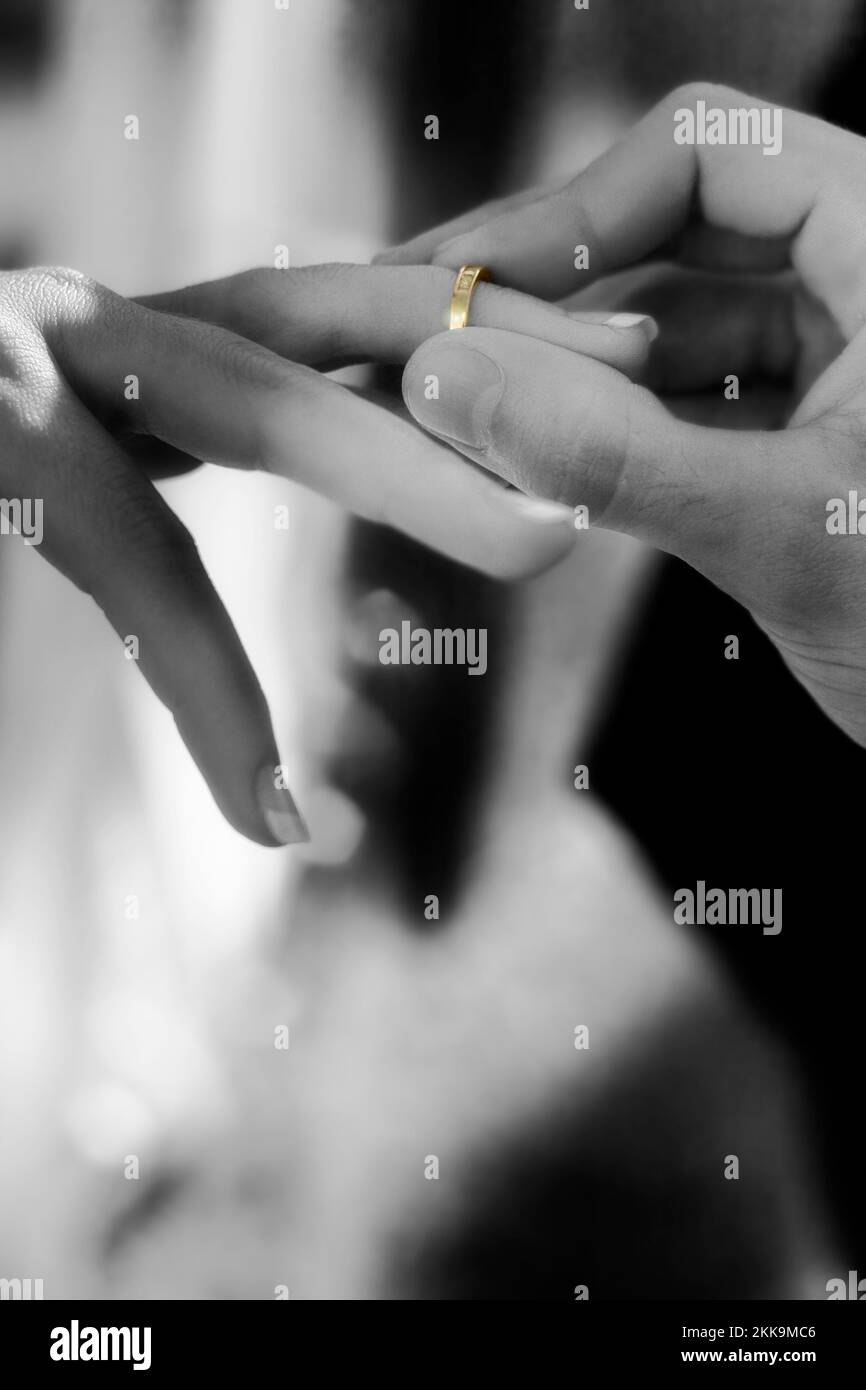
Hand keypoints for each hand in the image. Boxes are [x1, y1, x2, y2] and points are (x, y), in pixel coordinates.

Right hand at [0, 263, 650, 840]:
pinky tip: (279, 812)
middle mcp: (116, 321)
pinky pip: (134, 574)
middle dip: (497, 342)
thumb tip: (255, 484)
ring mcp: (43, 365)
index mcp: (151, 328)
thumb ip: (163, 418)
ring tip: (555, 540)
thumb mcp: (55, 412)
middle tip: (644, 363)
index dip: (477, 312)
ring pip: (271, 411)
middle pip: (338, 315)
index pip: (342, 303)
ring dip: (420, 473)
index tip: (604, 340)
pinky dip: (210, 691)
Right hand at [397, 84, 865, 746]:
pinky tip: (533, 457)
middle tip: (432, 339)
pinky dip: (612, 433)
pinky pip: (690, 408)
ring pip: (674, 333)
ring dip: (568, 373)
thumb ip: (613, 458)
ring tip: (460, 408)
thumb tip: (451, 380)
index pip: (712, 155)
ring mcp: (840, 369)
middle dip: (552, 297)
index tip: (468, 281)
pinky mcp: (812, 442)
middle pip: (676, 241)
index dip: (576, 208)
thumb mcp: (789, 535)